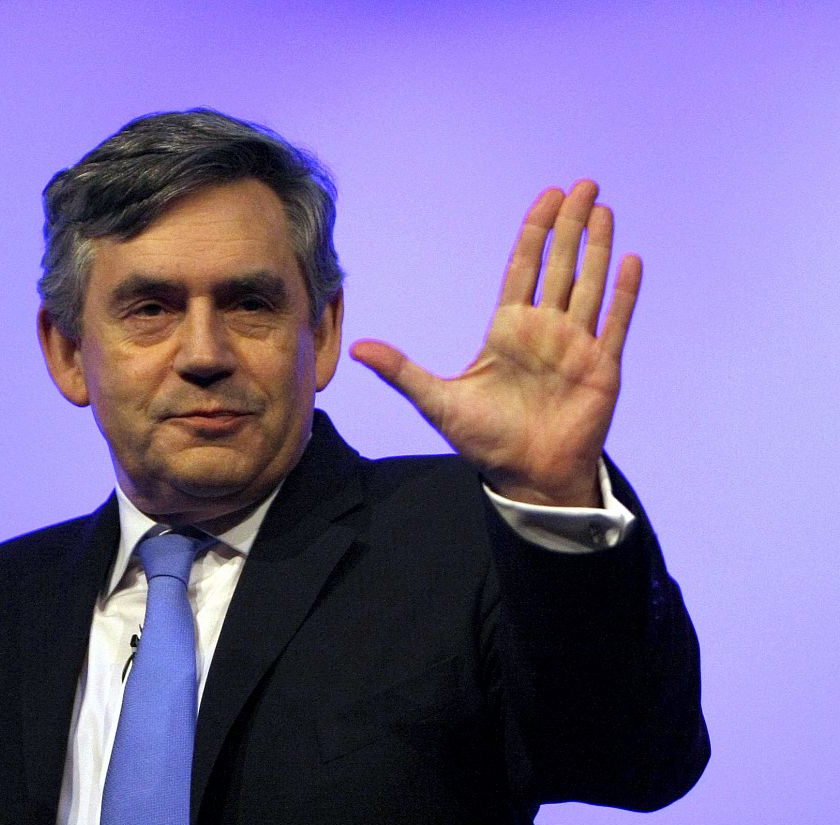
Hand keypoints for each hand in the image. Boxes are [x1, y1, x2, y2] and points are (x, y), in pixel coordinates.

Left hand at [350, 181, 639, 506]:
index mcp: (508, 330)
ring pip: (590, 285)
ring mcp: (575, 346)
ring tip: (606, 209)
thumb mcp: (437, 401)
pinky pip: (615, 322)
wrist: (526, 477)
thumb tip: (357, 348)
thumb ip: (402, 371)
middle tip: (584, 184)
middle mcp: (544, 330)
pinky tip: (631, 260)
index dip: (535, 233)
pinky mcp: (601, 367)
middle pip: (561, 265)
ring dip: (599, 247)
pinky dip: (623, 293)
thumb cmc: (484, 441)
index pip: (523, 268)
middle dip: (572, 225)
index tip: (547, 198)